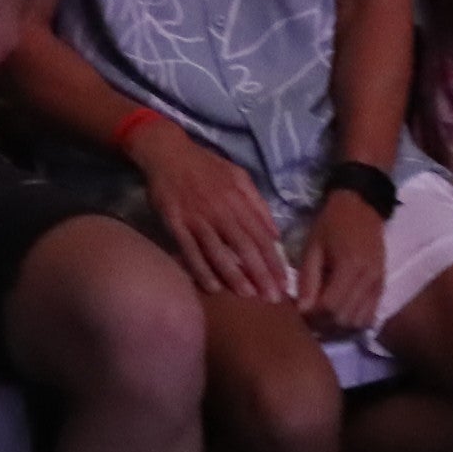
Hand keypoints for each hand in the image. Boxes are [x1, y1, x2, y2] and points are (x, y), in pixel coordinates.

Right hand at [132, 121, 293, 300]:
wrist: (168, 153)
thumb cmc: (206, 166)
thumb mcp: (238, 176)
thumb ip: (257, 204)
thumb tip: (276, 234)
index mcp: (237, 199)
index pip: (261, 236)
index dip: (274, 261)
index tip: (284, 283)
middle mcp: (219, 210)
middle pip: (244, 247)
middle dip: (260, 274)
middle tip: (272, 298)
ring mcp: (196, 218)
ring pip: (218, 251)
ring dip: (234, 275)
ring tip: (247, 295)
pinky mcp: (175, 223)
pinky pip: (190, 251)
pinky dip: (201, 269)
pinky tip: (212, 286)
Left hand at [294, 186, 385, 337]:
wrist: (362, 207)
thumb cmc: (331, 223)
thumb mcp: (313, 246)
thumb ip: (308, 279)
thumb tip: (302, 311)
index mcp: (350, 265)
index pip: (330, 307)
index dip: (312, 316)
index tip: (299, 312)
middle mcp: (368, 279)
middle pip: (344, 319)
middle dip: (323, 324)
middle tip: (308, 318)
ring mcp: (378, 285)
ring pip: (358, 323)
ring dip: (338, 326)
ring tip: (323, 317)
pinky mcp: (382, 287)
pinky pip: (369, 317)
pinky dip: (353, 321)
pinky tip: (340, 313)